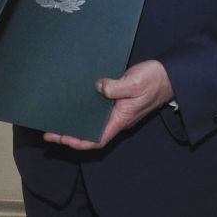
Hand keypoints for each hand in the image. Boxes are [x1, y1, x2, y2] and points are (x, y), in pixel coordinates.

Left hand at [43, 60, 173, 149]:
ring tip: (56, 116)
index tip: (60, 138)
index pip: (97, 139)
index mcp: (120, 119)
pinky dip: (84, 107)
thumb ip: (115, 87)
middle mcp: (117, 117)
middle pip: (90, 133)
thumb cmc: (154, 81)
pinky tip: (73, 99)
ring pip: (93, 121)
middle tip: (48, 129)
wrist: (168, 75)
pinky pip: (98, 108)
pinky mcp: (117, 98)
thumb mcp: (134, 83)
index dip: (78, 142)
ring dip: (75, 120)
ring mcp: (117, 109)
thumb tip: (97, 87)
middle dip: (70, 133)